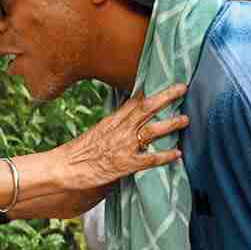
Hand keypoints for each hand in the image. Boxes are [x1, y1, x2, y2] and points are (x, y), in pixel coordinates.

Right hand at [60, 82, 188, 191]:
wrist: (65, 167)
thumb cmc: (77, 153)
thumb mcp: (95, 133)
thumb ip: (111, 127)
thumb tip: (122, 124)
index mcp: (112, 120)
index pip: (134, 101)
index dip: (151, 91)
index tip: (165, 82)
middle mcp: (120, 130)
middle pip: (146, 108)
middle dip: (166, 97)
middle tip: (182, 88)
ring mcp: (123, 146)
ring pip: (152, 130)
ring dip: (170, 124)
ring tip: (185, 119)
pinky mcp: (125, 164)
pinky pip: (149, 159)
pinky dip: (164, 156)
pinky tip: (177, 154)